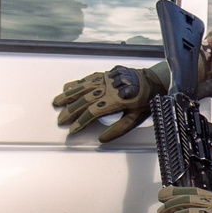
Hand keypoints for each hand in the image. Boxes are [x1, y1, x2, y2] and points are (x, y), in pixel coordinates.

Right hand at [53, 59, 167, 141]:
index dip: (81, 122)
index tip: (72, 130)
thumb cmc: (147, 100)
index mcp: (116, 100)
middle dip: (70, 111)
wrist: (155, 80)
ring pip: (83, 88)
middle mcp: (109, 88)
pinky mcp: (106, 74)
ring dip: (68, 95)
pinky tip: (67, 87)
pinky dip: (77, 83)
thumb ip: (118, 129)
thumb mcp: (136, 118)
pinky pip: (88, 78)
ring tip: (56, 102)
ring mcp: (106, 79)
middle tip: (60, 120)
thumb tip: (102, 139)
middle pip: (84, 100)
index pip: (93, 112)